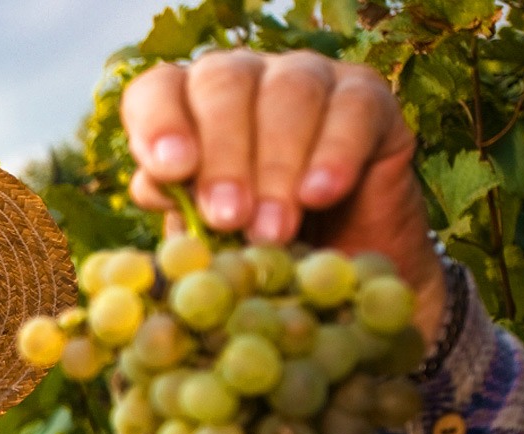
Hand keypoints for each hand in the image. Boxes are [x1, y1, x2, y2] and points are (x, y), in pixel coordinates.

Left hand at [120, 49, 447, 344]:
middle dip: (223, 155)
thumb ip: (180, 207)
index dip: (158, 123)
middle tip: (228, 217)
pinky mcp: (368, 96)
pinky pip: (352, 108)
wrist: (341, 266)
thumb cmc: (257, 246)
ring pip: (288, 91)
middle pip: (223, 84)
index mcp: (187, 104)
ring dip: (276, 163)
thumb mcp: (210, 235)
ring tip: (272, 230)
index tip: (170, 172)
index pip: (158, 89)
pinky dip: (335, 153)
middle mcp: (243, 78)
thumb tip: (155, 186)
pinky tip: (320, 195)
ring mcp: (307, 77)